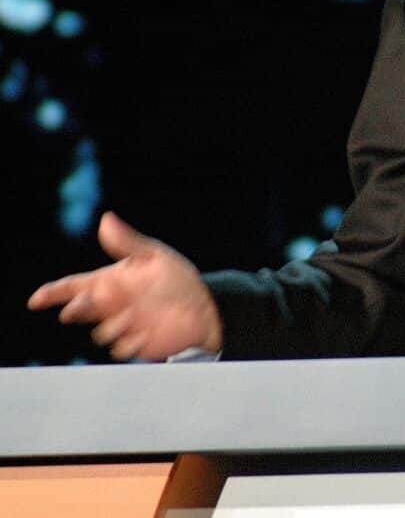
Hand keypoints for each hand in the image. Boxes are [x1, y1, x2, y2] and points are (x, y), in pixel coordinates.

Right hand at [28, 211, 222, 360]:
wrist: (204, 306)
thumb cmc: (178, 279)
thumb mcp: (155, 256)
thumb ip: (127, 243)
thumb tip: (106, 220)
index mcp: (111, 281)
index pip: (75, 286)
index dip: (54, 293)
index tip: (37, 299)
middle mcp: (112, 305)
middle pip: (80, 309)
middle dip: (77, 308)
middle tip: (82, 305)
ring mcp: (122, 326)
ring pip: (101, 331)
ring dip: (112, 324)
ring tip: (132, 314)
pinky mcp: (136, 344)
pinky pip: (123, 348)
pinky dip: (131, 342)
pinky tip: (147, 334)